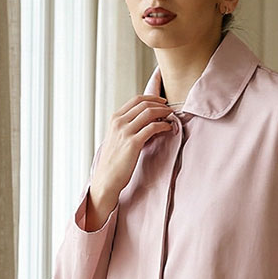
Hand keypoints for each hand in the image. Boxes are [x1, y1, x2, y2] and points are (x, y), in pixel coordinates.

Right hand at [85, 93, 175, 227]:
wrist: (106, 179)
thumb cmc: (113, 162)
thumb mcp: (116, 138)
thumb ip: (127, 127)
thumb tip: (145, 121)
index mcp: (115, 119)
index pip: (136, 99)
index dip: (152, 98)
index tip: (162, 101)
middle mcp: (119, 122)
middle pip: (144, 104)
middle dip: (160, 104)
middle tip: (170, 110)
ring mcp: (125, 132)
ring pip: (149, 113)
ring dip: (163, 113)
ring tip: (171, 117)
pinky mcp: (133, 143)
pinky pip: (152, 128)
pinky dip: (163, 126)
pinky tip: (168, 129)